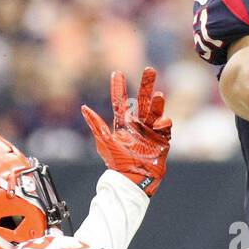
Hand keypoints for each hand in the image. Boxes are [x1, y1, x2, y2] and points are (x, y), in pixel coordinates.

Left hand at [82, 66, 171, 196]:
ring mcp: (151, 131)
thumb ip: (96, 125)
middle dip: (146, 84)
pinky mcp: (162, 140)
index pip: (121, 102)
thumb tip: (84, 108)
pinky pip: (165, 126)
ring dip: (158, 102)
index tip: (117, 73)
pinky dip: (164, 123)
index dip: (118, 88)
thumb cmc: (118, 163)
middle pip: (142, 100)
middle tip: (149, 69)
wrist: (134, 179)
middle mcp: (138, 125)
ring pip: (156, 111)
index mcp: (123, 124)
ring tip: (159, 94)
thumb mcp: (105, 142)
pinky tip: (160, 124)